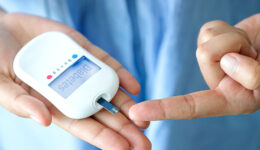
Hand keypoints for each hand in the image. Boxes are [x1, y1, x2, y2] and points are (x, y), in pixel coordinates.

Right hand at [0, 13, 150, 149]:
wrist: (1, 29)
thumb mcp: (2, 85)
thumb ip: (22, 103)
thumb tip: (44, 120)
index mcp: (53, 105)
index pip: (83, 126)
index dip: (103, 138)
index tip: (124, 149)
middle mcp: (71, 91)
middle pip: (102, 113)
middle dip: (124, 128)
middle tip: (144, 142)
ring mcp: (80, 71)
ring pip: (108, 91)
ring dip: (128, 106)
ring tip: (145, 119)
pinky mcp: (84, 51)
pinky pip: (106, 64)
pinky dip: (120, 75)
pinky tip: (133, 88)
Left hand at [129, 14, 259, 120]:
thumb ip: (255, 77)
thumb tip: (225, 61)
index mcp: (228, 100)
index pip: (191, 107)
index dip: (164, 109)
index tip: (137, 114)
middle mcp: (215, 82)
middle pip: (205, 56)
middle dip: (234, 46)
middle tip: (252, 53)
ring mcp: (210, 62)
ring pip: (206, 42)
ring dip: (235, 38)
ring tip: (249, 48)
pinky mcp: (209, 43)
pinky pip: (209, 29)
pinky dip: (228, 29)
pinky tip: (238, 38)